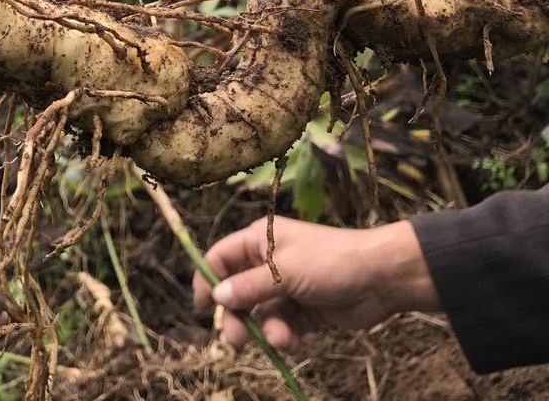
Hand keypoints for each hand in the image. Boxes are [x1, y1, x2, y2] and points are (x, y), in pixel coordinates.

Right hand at [192, 216, 439, 350]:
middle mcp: (267, 263)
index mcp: (258, 241)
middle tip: (236, 338)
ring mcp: (285, 287)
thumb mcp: (284, 271)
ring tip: (277, 339)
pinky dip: (281, 335)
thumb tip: (216, 296)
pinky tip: (291, 340)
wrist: (379, 279)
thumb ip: (248, 286)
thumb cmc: (328, 262)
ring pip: (258, 313)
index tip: (202, 308)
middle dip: (235, 314)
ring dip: (263, 329)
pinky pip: (280, 325)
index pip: (220, 257)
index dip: (207, 279)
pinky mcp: (302, 311)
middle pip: (236, 290)